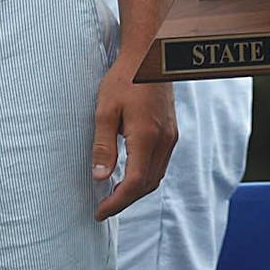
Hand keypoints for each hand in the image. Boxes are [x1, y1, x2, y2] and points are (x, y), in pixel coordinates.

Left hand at [91, 57, 176, 219]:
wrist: (150, 57)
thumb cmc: (125, 79)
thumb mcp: (105, 111)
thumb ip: (103, 146)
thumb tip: (100, 177)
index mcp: (147, 137)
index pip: (135, 183)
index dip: (117, 202)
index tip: (99, 212)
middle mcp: (164, 140)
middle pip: (148, 184)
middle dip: (125, 200)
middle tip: (103, 207)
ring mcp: (170, 136)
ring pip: (156, 176)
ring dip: (135, 190)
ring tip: (113, 194)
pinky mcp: (171, 132)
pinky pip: (160, 164)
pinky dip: (144, 176)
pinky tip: (128, 174)